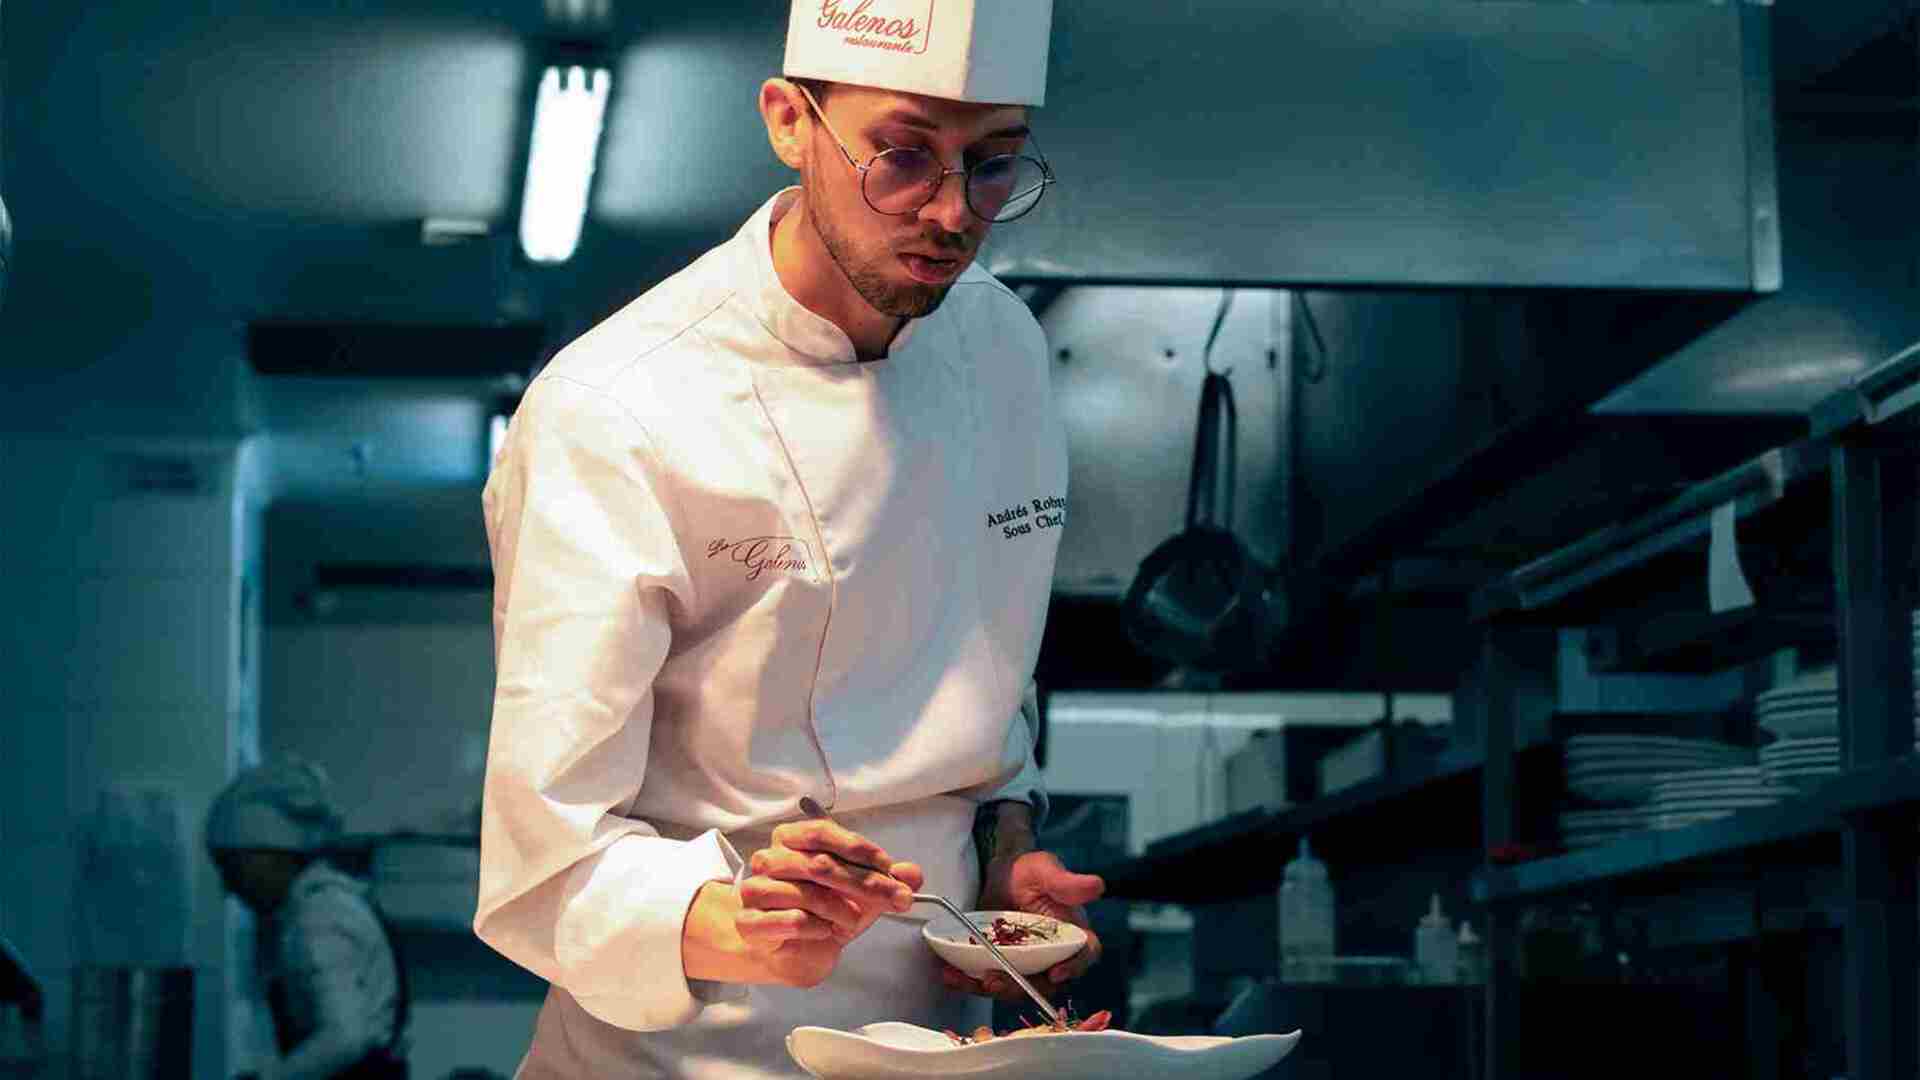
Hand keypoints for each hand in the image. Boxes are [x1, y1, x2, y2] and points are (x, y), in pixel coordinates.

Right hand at [733, 818, 924, 987]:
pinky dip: (817, 928)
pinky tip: (823, 931)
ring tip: (851, 921)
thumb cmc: (822, 911)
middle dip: (868, 884)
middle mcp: (769, 859)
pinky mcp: (750, 923)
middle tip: (898, 899)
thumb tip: (912, 874)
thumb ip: (887, 879)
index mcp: (791, 838)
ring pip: (807, 893)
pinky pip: (792, 920)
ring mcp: (755, 890)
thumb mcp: (860, 892)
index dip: (861, 850)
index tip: (891, 870)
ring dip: (841, 910)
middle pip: (820, 864)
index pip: (824, 831)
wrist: (790, 951)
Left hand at [940, 850, 1104, 1000]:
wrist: (1001, 873)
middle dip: (1019, 987)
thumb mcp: (1046, 870)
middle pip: (1044, 983)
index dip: (1074, 968)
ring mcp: (1025, 966)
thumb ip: (1067, 882)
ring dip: (989, 989)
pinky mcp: (1000, 967)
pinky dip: (968, 982)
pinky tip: (949, 975)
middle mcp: (1052, 957)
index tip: (1056, 973)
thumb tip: (1097, 886)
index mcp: (1073, 936)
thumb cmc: (1030, 870)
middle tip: (994, 981)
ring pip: (1013, 988)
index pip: (1084, 956)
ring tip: (964, 979)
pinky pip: (986, 981)